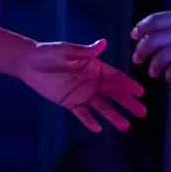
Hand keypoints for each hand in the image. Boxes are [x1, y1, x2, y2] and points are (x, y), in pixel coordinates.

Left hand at [20, 39, 145, 132]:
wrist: (29, 63)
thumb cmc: (48, 53)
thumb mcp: (67, 51)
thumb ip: (85, 52)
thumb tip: (103, 43)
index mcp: (95, 67)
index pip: (116, 77)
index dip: (128, 84)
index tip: (141, 92)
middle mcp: (93, 82)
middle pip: (114, 93)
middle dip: (128, 102)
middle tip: (142, 112)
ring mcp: (82, 93)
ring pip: (101, 106)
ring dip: (113, 115)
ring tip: (125, 126)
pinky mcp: (70, 102)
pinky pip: (82, 113)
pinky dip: (89, 120)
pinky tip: (97, 128)